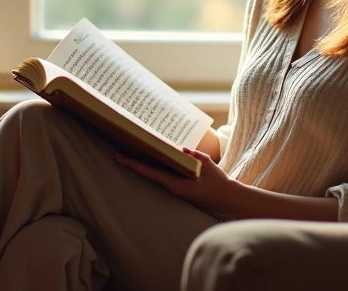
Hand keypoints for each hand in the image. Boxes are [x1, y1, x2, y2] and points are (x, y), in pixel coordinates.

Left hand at [115, 148, 243, 217]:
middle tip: (119, 153)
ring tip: (133, 152)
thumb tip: (180, 149)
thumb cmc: (218, 182)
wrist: (228, 198)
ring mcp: (177, 189)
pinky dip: (159, 167)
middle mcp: (173, 188)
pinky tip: (155, 158)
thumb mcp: (206, 164)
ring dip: (146, 165)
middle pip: (150, 173)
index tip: (120, 159)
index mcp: (176, 184)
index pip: (150, 173)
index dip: (134, 165)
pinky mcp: (182, 188)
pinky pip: (167, 176)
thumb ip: (191, 155)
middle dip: (136, 163)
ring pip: (158, 175)